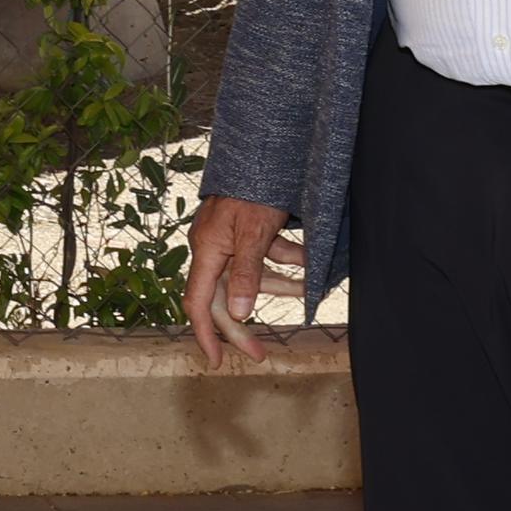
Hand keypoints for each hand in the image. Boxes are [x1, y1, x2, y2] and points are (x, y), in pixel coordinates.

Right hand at [186, 197, 302, 372]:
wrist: (266, 149)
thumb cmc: (254, 191)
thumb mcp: (253, 234)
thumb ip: (247, 274)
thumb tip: (240, 316)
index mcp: (207, 251)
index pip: (199, 304)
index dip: (204, 336)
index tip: (217, 362)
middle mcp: (213, 249)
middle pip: (226, 298)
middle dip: (246, 325)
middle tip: (264, 353)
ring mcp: (230, 240)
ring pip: (251, 276)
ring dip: (281, 285)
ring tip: (311, 288)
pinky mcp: (248, 231)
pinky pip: (265, 255)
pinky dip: (287, 260)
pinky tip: (310, 260)